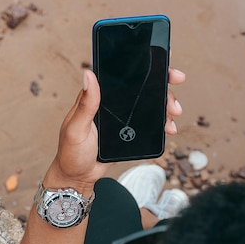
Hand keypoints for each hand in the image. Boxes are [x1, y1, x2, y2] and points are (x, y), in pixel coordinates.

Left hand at [44, 67, 185, 192]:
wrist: (78, 177)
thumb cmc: (71, 153)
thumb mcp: (77, 128)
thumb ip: (85, 104)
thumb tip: (89, 74)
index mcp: (97, 97)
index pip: (123, 76)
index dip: (144, 67)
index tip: (163, 66)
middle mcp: (112, 104)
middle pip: (143, 88)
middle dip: (163, 88)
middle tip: (174, 94)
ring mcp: (122, 118)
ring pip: (149, 105)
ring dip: (165, 107)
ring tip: (173, 115)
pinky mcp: (129, 132)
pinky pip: (149, 124)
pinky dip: (161, 124)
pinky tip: (168, 127)